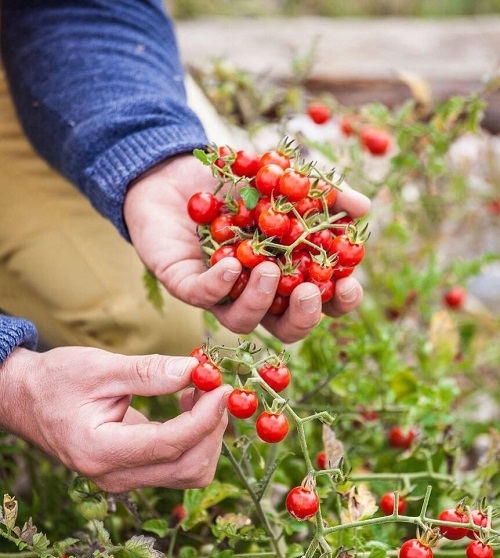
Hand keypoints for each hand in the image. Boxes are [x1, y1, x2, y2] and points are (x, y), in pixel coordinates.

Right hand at [0, 347, 230, 491]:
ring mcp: (124, 480)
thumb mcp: (99, 368)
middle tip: (214, 387)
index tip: (222, 387)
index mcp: (100, 452)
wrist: (26, 400)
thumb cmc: (56, 380)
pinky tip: (189, 408)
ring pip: (190, 473)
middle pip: (189, 468)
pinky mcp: (133, 473)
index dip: (205, 417)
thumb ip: (148, 372)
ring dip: (208, 435)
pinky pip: (179, 466)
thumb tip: (195, 370)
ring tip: (201, 395)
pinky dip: (196, 439)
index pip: (170, 445)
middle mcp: (114, 476)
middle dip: (212, 428)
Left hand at [124, 153, 370, 344]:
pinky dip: (219, 284)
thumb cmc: (236, 180)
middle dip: (302, 317)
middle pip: (285, 327)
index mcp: (288, 274)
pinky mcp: (184, 284)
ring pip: (242, 320)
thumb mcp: (285, 178)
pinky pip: (202, 295)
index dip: (339, 302)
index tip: (349, 284)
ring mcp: (220, 293)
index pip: (321, 301)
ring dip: (260, 301)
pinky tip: (230, 263)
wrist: (177, 168)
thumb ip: (323, 192)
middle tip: (309, 292)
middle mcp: (255, 293)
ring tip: (269, 269)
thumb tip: (363, 207)